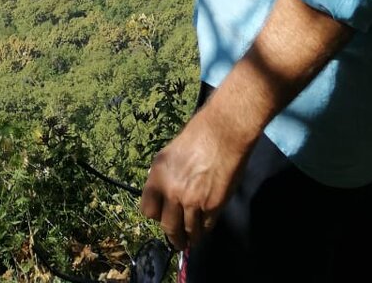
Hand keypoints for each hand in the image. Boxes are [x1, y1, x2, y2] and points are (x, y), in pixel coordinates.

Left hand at [139, 105, 251, 249]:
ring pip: (189, 232)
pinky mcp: (212, 207)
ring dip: (192, 236)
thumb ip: (164, 177)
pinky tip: (206, 224)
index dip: (156, 215)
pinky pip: (206, 227)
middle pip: (168, 227)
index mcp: (158, 176)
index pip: (147, 210)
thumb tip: (164, 195)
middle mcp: (172, 191)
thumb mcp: (170, 154)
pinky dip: (206, 228)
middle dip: (174, 236)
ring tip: (194, 236)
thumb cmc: (198, 135)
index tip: (163, 217)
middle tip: (178, 239)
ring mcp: (192, 201)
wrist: (224, 133)